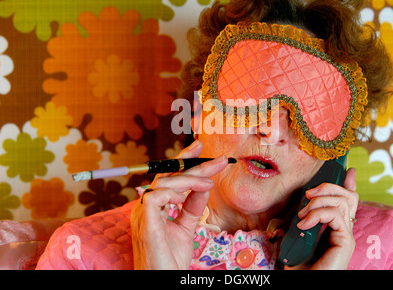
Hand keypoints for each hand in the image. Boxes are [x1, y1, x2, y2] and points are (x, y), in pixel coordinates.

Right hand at [130, 140, 228, 268]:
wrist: (164, 280)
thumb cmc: (170, 258)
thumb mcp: (186, 227)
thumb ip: (193, 206)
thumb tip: (205, 185)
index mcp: (155, 206)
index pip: (168, 177)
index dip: (183, 160)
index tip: (200, 146)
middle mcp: (146, 206)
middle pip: (168, 176)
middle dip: (193, 164)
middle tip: (218, 159)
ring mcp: (143, 214)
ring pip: (163, 182)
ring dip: (189, 179)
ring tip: (209, 183)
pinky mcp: (144, 223)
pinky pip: (153, 197)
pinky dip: (170, 193)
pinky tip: (183, 197)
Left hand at [286, 168, 358, 269]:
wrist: (302, 281)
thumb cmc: (298, 264)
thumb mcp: (298, 235)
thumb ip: (303, 220)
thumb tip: (300, 206)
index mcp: (335, 228)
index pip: (348, 201)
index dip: (348, 184)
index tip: (349, 171)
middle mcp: (344, 230)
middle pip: (348, 196)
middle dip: (328, 187)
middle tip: (308, 193)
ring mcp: (347, 236)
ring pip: (342, 202)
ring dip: (318, 202)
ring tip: (302, 215)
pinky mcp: (346, 242)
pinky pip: (336, 215)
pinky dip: (318, 214)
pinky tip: (305, 224)